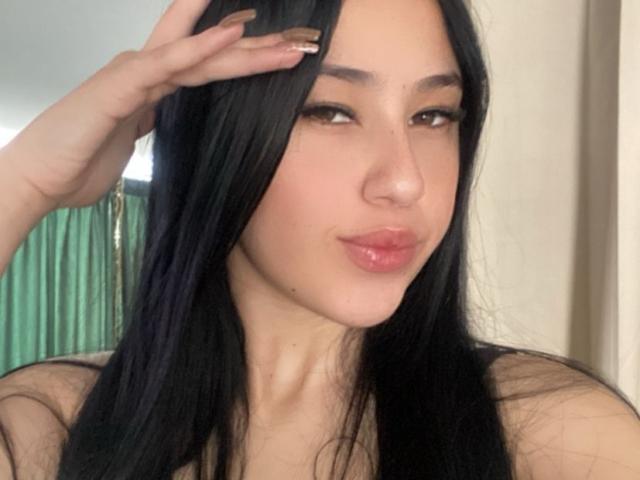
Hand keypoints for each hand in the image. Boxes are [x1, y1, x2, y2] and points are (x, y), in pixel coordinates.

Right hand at [3, 0, 319, 210]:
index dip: (239, 56)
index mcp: (151, 87)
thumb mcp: (130, 139)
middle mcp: (146, 73)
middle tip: (297, 43)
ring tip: (282, 40)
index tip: (274, 51)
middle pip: (211, 56)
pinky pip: (167, 64)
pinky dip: (198, 48)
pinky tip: (228, 36)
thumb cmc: (80, 161)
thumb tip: (164, 121)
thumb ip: (150, 123)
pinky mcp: (120, 86)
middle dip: (255, 48)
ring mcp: (133, 75)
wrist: (40, 179)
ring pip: (198, 56)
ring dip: (242, 47)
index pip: (205, 66)